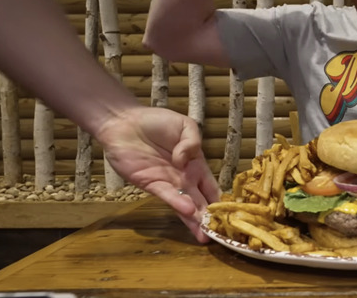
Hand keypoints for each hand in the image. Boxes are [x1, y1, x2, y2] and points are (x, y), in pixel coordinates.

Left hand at [95, 106, 220, 242]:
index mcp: (197, 165)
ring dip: (195, 219)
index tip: (232, 216)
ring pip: (186, 204)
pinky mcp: (151, 184)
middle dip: (210, 218)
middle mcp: (185, 179)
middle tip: (221, 234)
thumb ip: (192, 142)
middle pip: (201, 201)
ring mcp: (168, 183)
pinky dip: (178, 203)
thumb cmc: (156, 122)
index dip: (221, 201)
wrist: (125, 123)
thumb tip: (187, 160)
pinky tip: (189, 211)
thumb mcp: (185, 126)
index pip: (212, 188)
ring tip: (205, 234)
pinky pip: (167, 195)